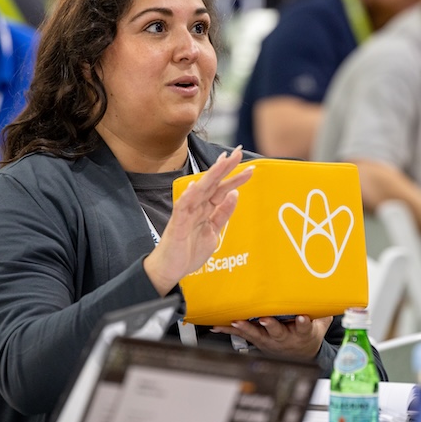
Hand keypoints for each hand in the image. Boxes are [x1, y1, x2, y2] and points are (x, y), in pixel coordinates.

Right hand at [144, 148, 252, 294]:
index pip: (222, 189)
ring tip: (222, 161)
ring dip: (210, 176)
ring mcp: (186, 214)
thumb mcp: (213, 232)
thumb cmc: (189, 251)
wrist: (170, 269)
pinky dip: (188, 196)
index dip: (234, 178)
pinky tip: (195, 185)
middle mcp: (196, 207)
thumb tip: (235, 194)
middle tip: (238, 152)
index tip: (249, 167)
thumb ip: (222, 214)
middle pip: (213, 184)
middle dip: (226, 168)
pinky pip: (182, 208)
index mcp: (205, 209)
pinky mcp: (177, 224)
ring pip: (200, 190)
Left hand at [212, 315, 332, 358]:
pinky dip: (228, 330)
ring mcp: (269, 340)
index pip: (304, 327)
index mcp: (302, 333)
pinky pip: (241, 335)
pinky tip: (217, 326)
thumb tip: (333, 289)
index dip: (303, 323)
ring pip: (256, 334)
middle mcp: (285, 338)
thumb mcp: (320, 324)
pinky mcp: (257, 340)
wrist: (300, 355)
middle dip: (271, 325)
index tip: (303, 318)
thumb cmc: (308, 334)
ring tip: (236, 322)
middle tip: (266, 319)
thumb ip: (323, 308)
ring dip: (246, 328)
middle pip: (278, 331)